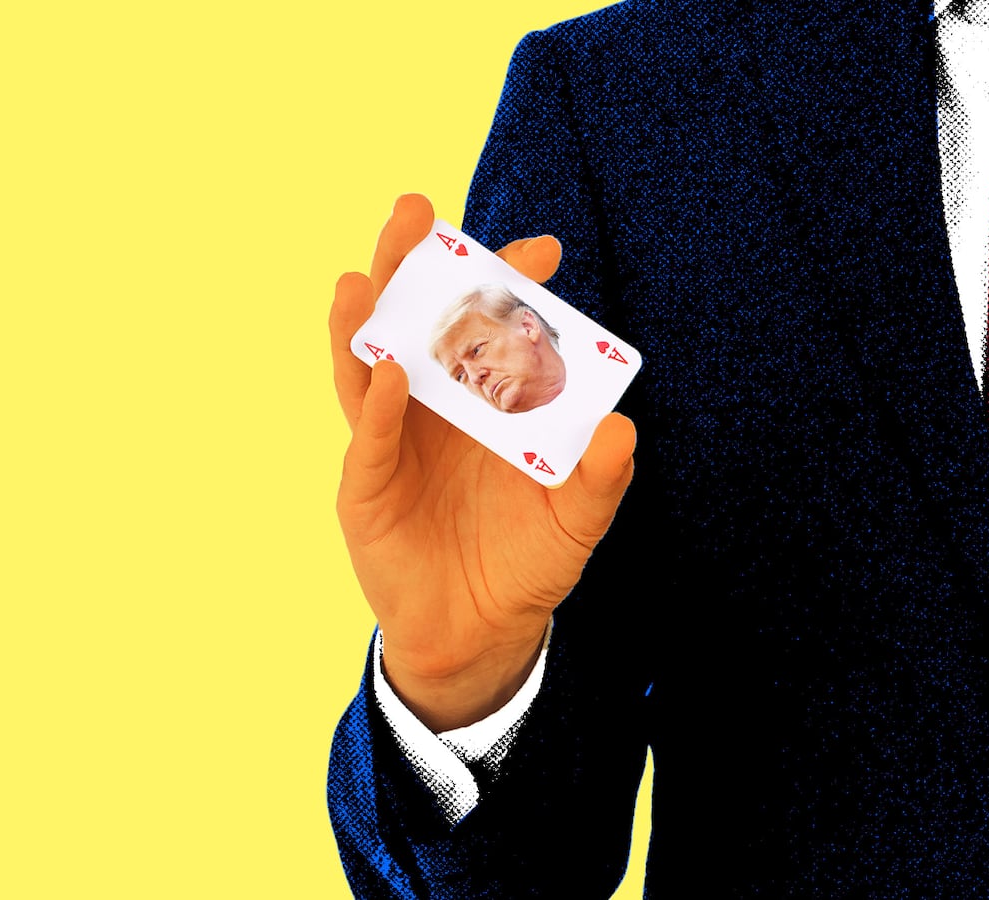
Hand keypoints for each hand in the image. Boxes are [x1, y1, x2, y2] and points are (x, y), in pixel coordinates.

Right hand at [330, 194, 635, 731]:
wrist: (479, 634)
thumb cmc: (525, 563)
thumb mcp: (575, 521)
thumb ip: (599, 478)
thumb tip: (621, 428)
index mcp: (481, 398)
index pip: (487, 325)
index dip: (505, 282)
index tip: (541, 250)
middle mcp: (430, 406)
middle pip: (413, 322)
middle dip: (412, 266)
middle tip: (419, 210)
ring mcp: (392, 441)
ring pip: (369, 365)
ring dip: (366, 319)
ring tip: (367, 273)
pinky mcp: (366, 488)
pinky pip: (370, 439)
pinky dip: (376, 405)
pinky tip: (388, 370)